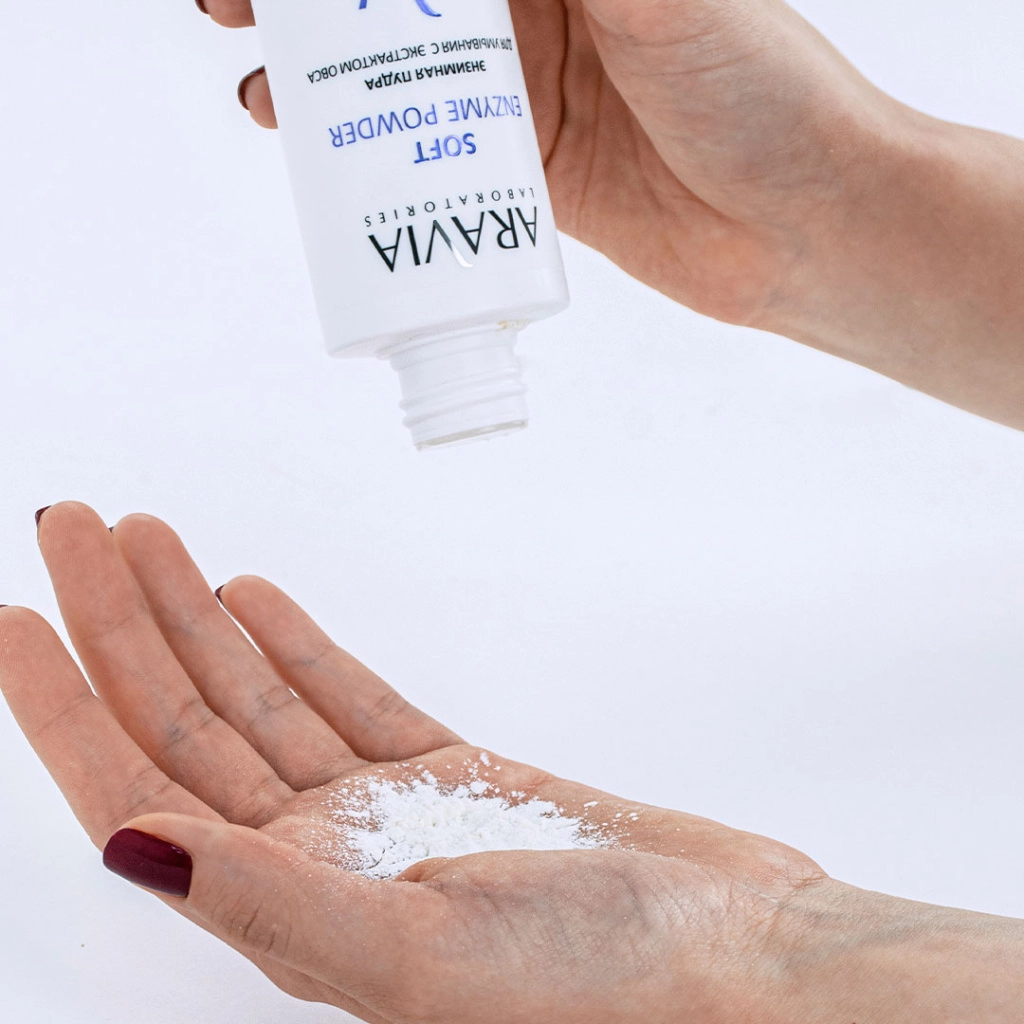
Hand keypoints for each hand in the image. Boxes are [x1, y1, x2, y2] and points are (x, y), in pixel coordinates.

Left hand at [2, 502, 1021, 1021]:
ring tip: (149, 541)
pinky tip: (253, 598)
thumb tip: (130, 851)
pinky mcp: (452, 778)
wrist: (728, 951)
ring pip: (261, 695)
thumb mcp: (415, 954)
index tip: (18, 612)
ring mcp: (386, 814)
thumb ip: (271, 901)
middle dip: (123, 620)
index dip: (63, 703)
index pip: (139, 787)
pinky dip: (298, 646)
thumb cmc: (594, 984)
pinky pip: (348, 697)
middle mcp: (321, 860)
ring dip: (199, 617)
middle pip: (190, 720)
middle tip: (75, 525)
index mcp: (290, 910)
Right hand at [202, 0, 1023, 429]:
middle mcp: (538, 9)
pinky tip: (320, 157)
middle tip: (233, 9)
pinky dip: (370, 152)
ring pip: (396, 68)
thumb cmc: (758, 85)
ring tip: (260, 95)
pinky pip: (428, 153)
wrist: (799, 218)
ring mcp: (525, 92)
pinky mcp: (523, 172)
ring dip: (319, 76)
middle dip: (309, 3)